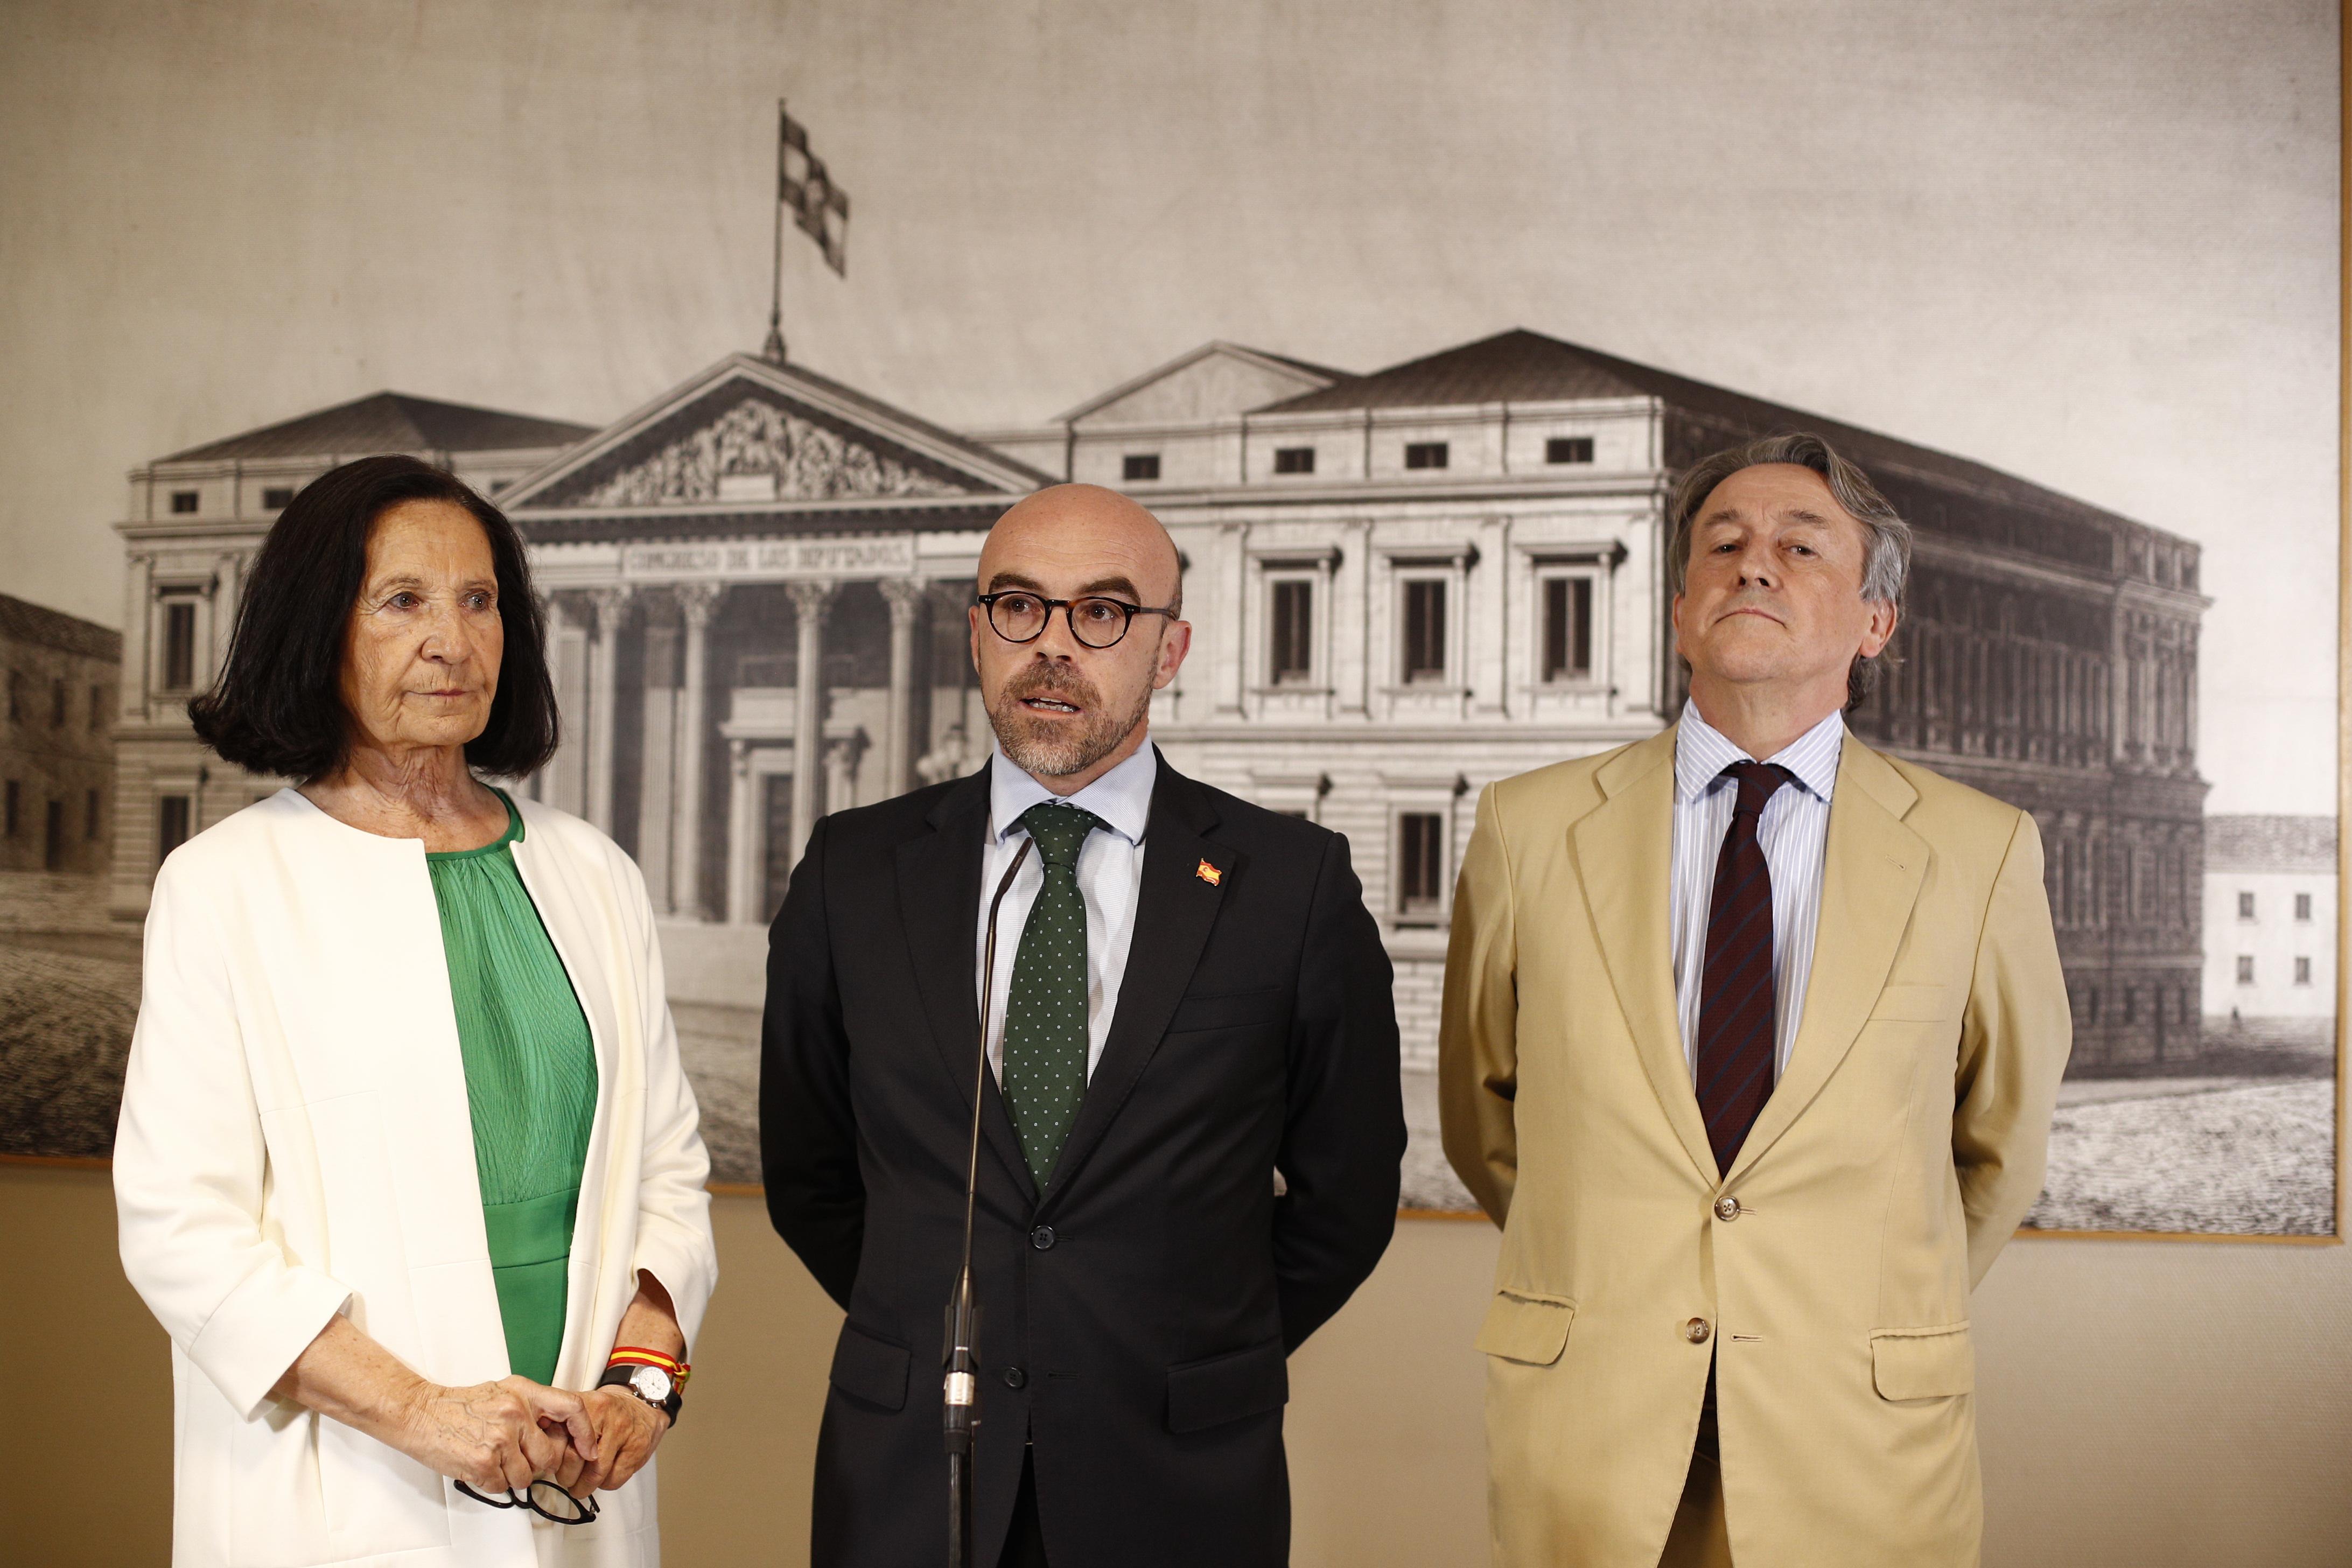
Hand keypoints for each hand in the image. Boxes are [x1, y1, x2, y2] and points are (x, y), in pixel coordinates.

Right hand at [394, 1376, 596, 1493]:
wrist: (420, 1413)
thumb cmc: (460, 1406)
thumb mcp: (503, 1392)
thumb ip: (532, 1407)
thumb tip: (559, 1431)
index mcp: (524, 1392)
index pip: (572, 1408)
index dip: (585, 1432)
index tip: (588, 1449)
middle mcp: (516, 1413)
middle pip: (549, 1456)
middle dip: (536, 1465)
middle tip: (516, 1457)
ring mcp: (500, 1438)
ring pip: (526, 1477)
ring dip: (512, 1476)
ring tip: (493, 1459)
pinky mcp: (484, 1461)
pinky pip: (503, 1486)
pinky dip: (493, 1483)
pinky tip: (480, 1466)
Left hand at [559, 1386, 668, 1495]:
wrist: (642, 1403)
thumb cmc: (607, 1411)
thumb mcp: (582, 1408)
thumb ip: (560, 1425)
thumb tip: (539, 1450)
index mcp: (586, 1406)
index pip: (559, 1440)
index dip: (552, 1459)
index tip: (551, 1466)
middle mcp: (605, 1417)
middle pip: (574, 1459)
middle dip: (567, 1477)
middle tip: (566, 1479)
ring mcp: (623, 1433)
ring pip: (595, 1474)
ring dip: (584, 1486)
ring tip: (581, 1485)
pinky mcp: (637, 1449)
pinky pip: (613, 1480)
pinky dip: (605, 1485)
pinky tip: (603, 1477)